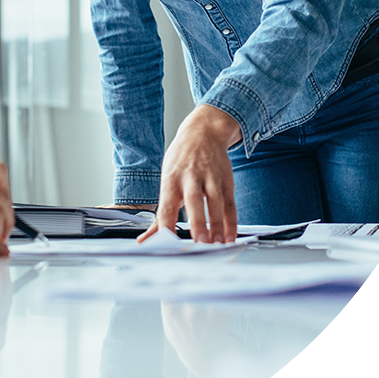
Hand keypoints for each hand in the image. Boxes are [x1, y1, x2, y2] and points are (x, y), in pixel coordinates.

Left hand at [137, 104, 238, 243]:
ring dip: (217, 225)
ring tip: (217, 244)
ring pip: (216, 202)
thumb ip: (161, 213)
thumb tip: (147, 239)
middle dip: (197, 223)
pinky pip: (230, 204)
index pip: (166, 206)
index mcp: (171, 180)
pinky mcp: (226, 181)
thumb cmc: (181, 161)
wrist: (203, 133)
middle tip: (200, 243)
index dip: (166, 225)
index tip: (168, 243)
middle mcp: (190, 177)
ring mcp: (210, 178)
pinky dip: (231, 222)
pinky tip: (229, 236)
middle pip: (194, 201)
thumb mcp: (166, 180)